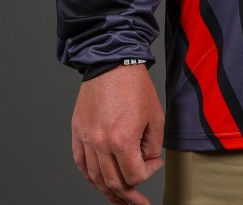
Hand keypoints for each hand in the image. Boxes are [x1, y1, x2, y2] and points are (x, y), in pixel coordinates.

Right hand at [72, 64, 164, 204]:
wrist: (112, 62)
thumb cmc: (134, 85)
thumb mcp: (156, 115)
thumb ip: (152, 145)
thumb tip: (148, 162)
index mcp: (121, 140)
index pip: (134, 175)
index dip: (149, 173)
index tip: (155, 162)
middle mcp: (100, 144)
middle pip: (113, 183)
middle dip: (129, 195)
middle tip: (138, 203)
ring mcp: (86, 139)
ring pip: (95, 178)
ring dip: (108, 191)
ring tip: (120, 198)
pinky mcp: (77, 132)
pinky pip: (81, 163)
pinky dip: (90, 176)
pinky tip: (99, 180)